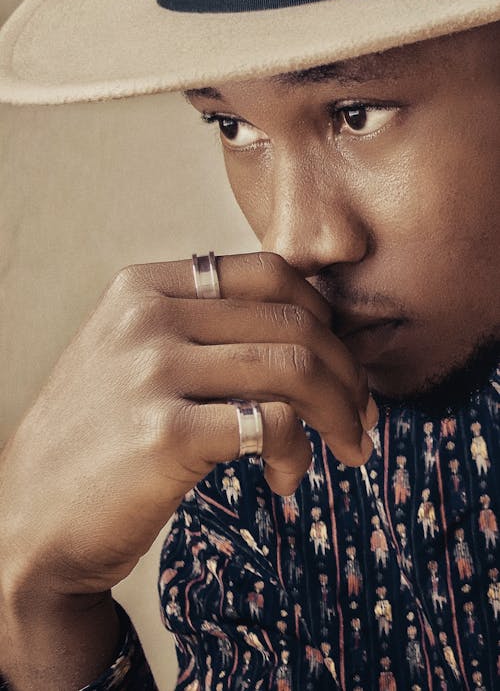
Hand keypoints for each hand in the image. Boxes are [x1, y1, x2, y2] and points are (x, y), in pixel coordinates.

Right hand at [0, 252, 375, 599]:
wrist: (29, 520)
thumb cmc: (99, 441)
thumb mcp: (134, 358)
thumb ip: (203, 330)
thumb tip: (306, 328)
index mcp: (143, 286)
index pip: (268, 271)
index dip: (324, 312)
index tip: (340, 356)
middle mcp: (146, 315)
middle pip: (293, 319)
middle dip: (348, 371)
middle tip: (363, 412)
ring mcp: (152, 370)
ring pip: (296, 366)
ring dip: (341, 411)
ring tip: (345, 447)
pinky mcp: (165, 432)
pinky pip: (273, 422)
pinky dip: (299, 452)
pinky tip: (286, 478)